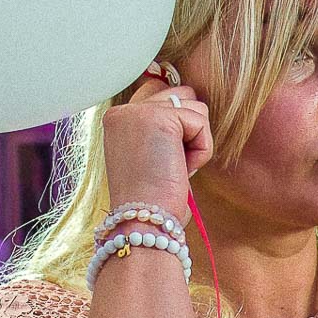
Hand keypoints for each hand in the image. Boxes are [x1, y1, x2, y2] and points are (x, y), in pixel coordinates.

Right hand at [100, 75, 212, 216]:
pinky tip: (179, 169)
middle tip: (169, 165)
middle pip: (182, 96)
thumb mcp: (150, 154)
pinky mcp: (160, 119)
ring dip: (195, 142)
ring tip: (172, 167)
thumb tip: (190, 104)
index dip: (175, 123)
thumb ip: (160, 127)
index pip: (160, 93)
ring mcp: (138, 112)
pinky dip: (200, 151)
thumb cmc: (151, 200)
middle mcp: (123, 110)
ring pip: (196, 108)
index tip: (164, 158)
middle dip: (187, 131)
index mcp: (117, 118)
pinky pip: (201, 124)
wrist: (143, 224)